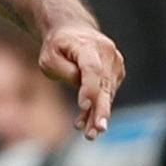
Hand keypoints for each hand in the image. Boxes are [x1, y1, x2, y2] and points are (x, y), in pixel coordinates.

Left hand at [38, 21, 123, 138]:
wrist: (73, 31)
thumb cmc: (56, 47)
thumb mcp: (49, 58)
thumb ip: (64, 72)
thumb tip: (83, 89)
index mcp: (87, 45)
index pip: (91, 68)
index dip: (89, 87)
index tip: (83, 105)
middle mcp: (107, 52)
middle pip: (104, 84)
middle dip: (101, 109)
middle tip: (97, 129)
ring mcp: (115, 62)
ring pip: (108, 93)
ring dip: (98, 114)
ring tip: (89, 135)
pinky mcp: (117, 73)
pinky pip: (108, 94)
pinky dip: (97, 108)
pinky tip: (85, 123)